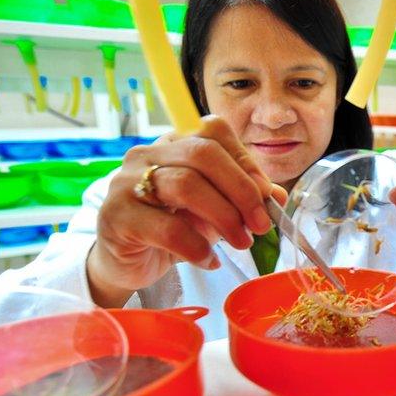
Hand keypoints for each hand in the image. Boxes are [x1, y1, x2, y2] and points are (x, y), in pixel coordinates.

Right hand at [87, 115, 285, 306]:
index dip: (245, 162)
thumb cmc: (172, 229)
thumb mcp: (213, 210)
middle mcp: (147, 154)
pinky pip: (166, 228)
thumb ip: (242, 198)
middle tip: (260, 224)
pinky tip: (210, 260)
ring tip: (241, 243)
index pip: (214, 133)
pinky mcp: (117, 217)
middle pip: (203, 154)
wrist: (127, 263)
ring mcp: (127, 182)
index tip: (267, 196)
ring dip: (224, 217)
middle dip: (241, 190)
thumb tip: (278, 196)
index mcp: (173, 144)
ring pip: (186, 185)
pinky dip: (197, 246)